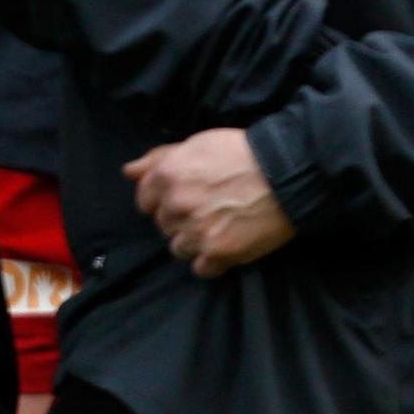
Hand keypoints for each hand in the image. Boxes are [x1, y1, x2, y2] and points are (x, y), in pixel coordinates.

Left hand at [126, 127, 295, 277]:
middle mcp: (176, 205)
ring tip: (219, 226)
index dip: (163, 200)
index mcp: (167, 176)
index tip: (183, 198)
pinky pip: (200, 269)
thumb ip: (158, 159)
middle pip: (163, 225)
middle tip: (208, 209)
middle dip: (180, 220)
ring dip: (194, 241)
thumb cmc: (241, 153)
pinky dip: (212, 261)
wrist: (285, 173)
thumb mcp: (196, 144)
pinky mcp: (218, 253)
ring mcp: (196, 231)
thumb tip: (128, 172)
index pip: (144, 201)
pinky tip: (227, 245)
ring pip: (178, 249)